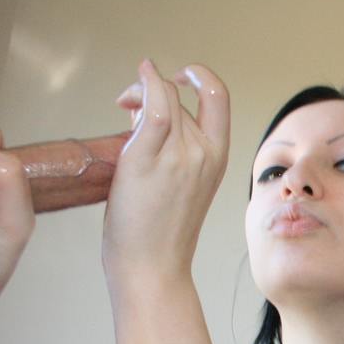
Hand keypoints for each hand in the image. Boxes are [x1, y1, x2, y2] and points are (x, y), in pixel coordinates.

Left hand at [103, 59, 229, 289]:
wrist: (153, 267)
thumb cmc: (160, 233)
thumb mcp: (181, 183)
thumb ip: (172, 145)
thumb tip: (145, 111)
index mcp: (219, 159)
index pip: (219, 97)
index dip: (199, 76)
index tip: (179, 77)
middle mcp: (205, 153)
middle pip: (181, 97)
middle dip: (153, 89)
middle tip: (130, 106)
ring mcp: (180, 155)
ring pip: (163, 99)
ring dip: (139, 93)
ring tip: (124, 112)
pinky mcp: (148, 160)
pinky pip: (154, 108)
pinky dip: (143, 87)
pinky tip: (129, 92)